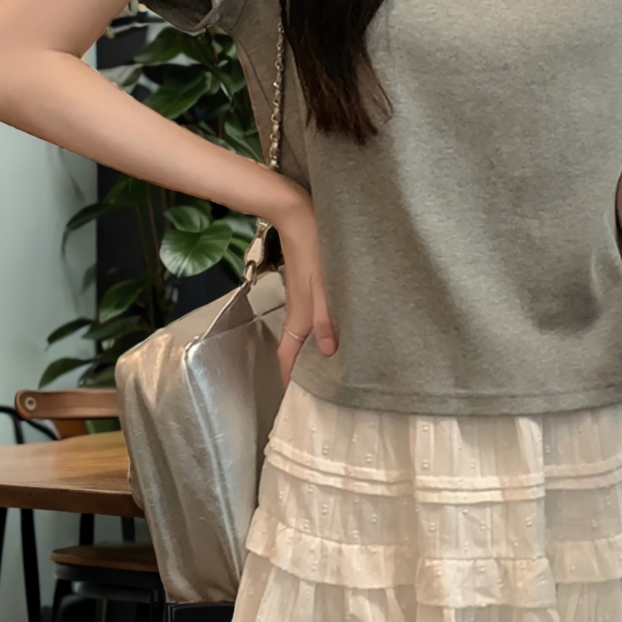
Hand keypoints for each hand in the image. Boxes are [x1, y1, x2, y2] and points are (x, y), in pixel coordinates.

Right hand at [268, 187, 337, 388]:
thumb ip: (325, 318)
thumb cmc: (313, 248)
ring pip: (303, 338)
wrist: (298, 216)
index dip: (289, 381)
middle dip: (301, 374)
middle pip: (295, 352)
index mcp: (299, 318)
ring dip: (311, 356)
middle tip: (318, 395)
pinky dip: (318, 336)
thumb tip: (328, 352)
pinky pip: (311, 322)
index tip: (295, 404)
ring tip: (329, 373)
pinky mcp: (309, 291)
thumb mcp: (324, 285)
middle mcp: (298, 314)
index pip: (287, 359)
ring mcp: (303, 303)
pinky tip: (334, 335)